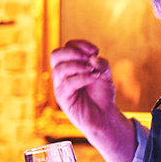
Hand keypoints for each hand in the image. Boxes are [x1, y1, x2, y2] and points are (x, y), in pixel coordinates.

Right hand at [50, 39, 137, 161]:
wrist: (104, 116)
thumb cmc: (101, 94)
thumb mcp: (104, 74)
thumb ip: (100, 63)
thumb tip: (92, 58)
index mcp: (70, 65)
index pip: (67, 47)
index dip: (80, 45)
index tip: (95, 51)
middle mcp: (62, 74)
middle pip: (55, 55)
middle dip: (72, 52)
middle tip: (88, 58)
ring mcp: (60, 86)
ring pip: (60, 69)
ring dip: (78, 65)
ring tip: (92, 70)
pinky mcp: (63, 98)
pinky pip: (68, 83)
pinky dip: (83, 77)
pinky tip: (93, 78)